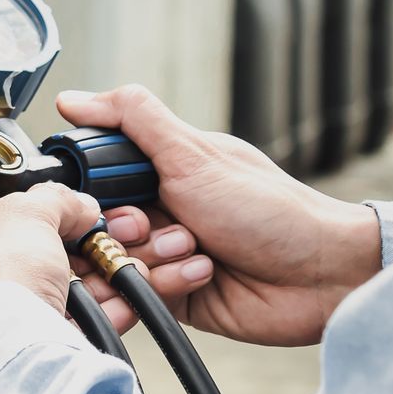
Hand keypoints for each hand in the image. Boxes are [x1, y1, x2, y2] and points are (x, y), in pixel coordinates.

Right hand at [58, 85, 383, 345]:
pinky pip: (139, 294)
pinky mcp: (174, 294)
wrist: (318, 275)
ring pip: (116, 262)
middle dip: (127, 229)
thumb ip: (133, 120)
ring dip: (153, 258)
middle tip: (154, 227)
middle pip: (100, 225)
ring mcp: (166, 253)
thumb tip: (74, 99)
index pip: (96, 179)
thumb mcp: (193, 154)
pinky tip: (204, 274)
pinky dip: (168, 283)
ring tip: (196, 251)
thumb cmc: (269, 209)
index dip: (94, 192)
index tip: (107, 197)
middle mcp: (161, 210)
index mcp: (162, 170)